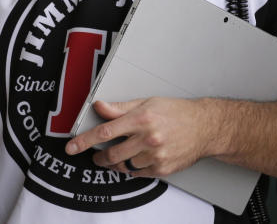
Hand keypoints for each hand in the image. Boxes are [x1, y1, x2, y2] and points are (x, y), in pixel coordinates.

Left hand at [65, 97, 214, 177]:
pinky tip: (139, 158)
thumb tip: (100, 106)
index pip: (105, 132)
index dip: (84, 141)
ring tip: (122, 154)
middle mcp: (148, 138)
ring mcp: (155, 155)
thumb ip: (121, 108)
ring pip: (123, 166)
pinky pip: (137, 173)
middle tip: (97, 155)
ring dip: (117, 163)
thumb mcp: (148, 102)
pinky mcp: (162, 169)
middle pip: (111, 154)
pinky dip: (133, 168)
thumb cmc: (177, 112)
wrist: (205, 127)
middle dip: (99, 157)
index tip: (71, 147)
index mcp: (142, 118)